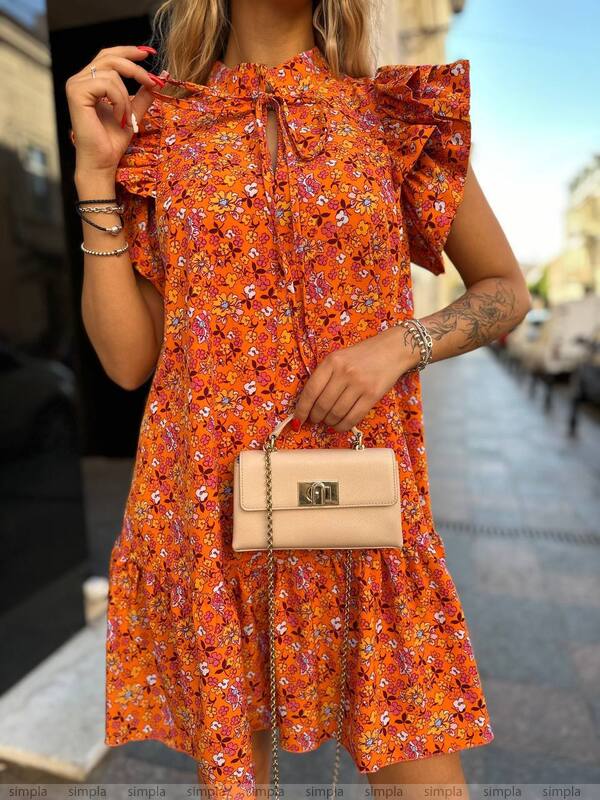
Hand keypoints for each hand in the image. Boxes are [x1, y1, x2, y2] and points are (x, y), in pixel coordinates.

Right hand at [65, 44, 165, 177]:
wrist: (103, 161)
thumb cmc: (113, 141)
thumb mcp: (133, 112)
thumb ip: (143, 95)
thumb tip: (159, 77)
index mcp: (90, 81)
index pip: (109, 55)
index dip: (129, 51)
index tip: (150, 54)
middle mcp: (79, 79)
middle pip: (110, 57)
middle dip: (135, 68)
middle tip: (152, 82)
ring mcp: (75, 85)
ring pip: (112, 73)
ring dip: (126, 97)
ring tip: (126, 118)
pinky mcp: (76, 93)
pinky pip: (107, 84)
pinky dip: (119, 101)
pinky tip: (118, 118)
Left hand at [292, 325, 420, 431]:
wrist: (393, 350)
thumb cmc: (362, 355)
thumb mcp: (339, 358)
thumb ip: (325, 376)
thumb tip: (309, 404)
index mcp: (332, 361)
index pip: (311, 390)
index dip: (302, 408)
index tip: (298, 418)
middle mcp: (344, 372)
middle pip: (323, 405)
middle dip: (315, 417)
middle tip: (315, 420)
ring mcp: (359, 384)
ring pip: (336, 413)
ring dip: (329, 422)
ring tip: (328, 421)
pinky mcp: (372, 395)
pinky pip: (353, 417)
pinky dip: (342, 426)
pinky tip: (339, 425)